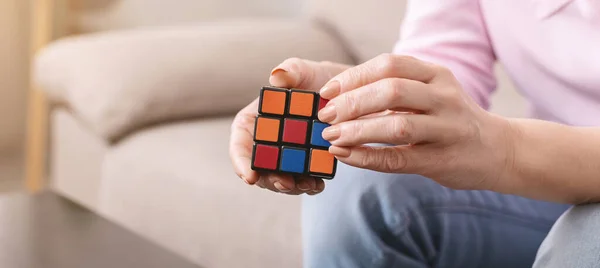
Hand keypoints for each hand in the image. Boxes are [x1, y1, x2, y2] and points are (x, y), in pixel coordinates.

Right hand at [229, 58, 350, 194]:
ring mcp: (285, 154)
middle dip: (269, 179)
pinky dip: (308, 186)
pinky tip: (319, 184)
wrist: (348, 93)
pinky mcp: (304, 163)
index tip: (249, 176)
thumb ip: (292, 71)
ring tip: (307, 185)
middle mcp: (268, 139)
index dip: (241, 160)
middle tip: (285, 184)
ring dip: (290, 186)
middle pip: (259, 166)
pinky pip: (302, 180)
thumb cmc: (320, 78)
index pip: (240, 140)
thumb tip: (276, 75)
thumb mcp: (307, 72)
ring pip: (279, 177)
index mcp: (257, 117)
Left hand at [317, 54, 514, 190]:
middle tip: (326, 116)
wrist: (497, 150)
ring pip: (397, 126)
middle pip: (392, 91)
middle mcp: (444, 97)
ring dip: (357, 131)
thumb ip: (394, 90)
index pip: (390, 65)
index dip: (354, 76)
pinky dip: (368, 158)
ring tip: (331, 138)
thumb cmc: (448, 119)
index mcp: (436, 74)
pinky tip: (347, 156)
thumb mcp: (429, 93)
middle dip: (352, 103)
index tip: (328, 92)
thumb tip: (338, 99)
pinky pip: (399, 159)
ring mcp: (447, 129)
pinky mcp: (443, 160)